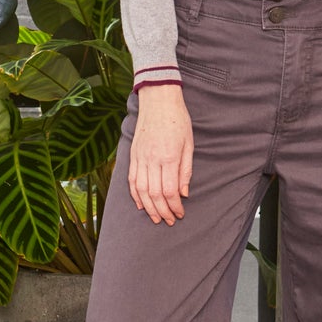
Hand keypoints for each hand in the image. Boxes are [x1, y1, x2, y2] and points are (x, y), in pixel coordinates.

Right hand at [130, 86, 193, 224]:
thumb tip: (183, 193)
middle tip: (169, 221)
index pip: (169, 190)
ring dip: (148, 207)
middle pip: (154, 194)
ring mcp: (140, 157)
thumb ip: (186, 170)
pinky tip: (141, 204)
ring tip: (156, 218)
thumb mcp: (189, 144)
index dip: (174, 206)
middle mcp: (152, 159)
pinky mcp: (133, 154)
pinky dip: (135, 195)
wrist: (158, 100)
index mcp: (169, 157)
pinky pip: (131, 179)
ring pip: (141, 190)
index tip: (180, 213)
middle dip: (162, 211)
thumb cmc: (178, 120)